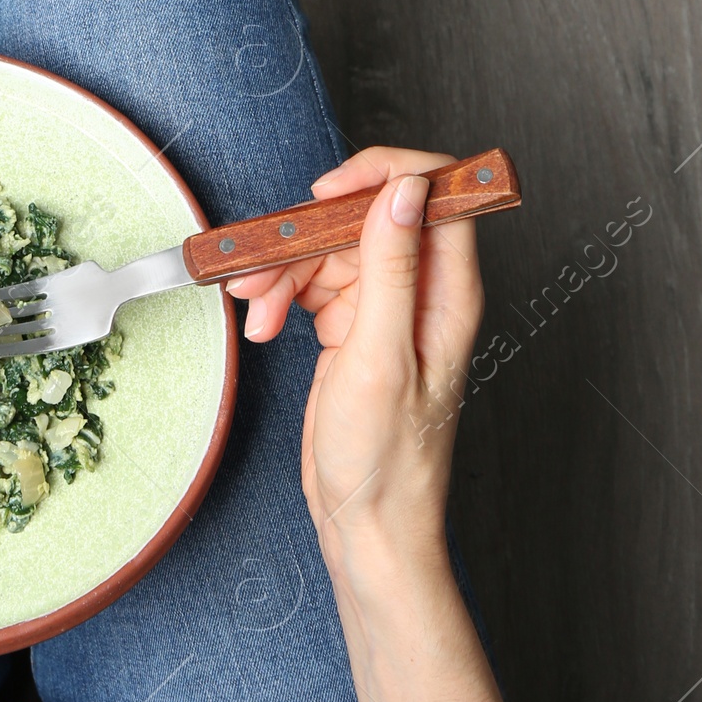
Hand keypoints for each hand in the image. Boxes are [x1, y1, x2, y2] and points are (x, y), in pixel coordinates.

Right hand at [226, 146, 483, 579]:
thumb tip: (403, 192)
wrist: (366, 525)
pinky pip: (311, 286)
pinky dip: (280, 298)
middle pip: (364, 220)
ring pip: (329, 251)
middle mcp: (421, 293)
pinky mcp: (352, 329)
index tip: (327, 192)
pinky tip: (262, 326)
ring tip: (254, 308)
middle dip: (307, 235)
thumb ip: (391, 268)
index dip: (381, 176)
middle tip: (264, 264)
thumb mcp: (381, 358)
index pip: (433, 195)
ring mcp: (384, 310)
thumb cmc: (387, 461)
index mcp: (447, 293)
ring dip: (283, 272)